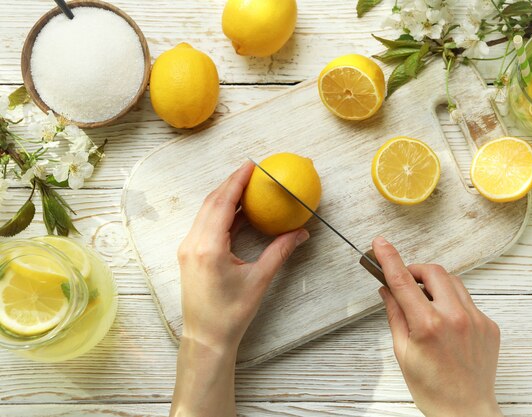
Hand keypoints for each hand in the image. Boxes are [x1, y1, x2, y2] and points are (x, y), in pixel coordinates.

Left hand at [177, 161, 309, 352]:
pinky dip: (220, 211)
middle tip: (251, 170)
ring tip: (245, 184)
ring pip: (205, 211)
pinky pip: (204, 223)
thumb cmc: (231, 314)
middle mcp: (193, 244)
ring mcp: (188, 248)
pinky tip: (236, 210)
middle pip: (211, 202)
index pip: (222, 203)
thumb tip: (301, 233)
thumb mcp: (259, 280)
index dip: (237, 181)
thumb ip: (279, 252)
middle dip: (231, 183)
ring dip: (224, 195)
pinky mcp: (189, 254)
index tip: (251, 165)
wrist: (206, 337)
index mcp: (209, 248)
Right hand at [373, 237, 502, 416]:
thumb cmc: (432, 389)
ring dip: (435, 284)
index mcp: (428, 326)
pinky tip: (446, 321)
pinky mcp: (489, 325)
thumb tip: (387, 291)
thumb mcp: (403, 352)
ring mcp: (476, 320)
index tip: (380, 244)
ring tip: (426, 303)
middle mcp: (455, 318)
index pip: (404, 282)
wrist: (465, 411)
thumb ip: (395, 316)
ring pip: (454, 281)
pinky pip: (468, 300)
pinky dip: (452, 302)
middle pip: (434, 271)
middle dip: (416, 270)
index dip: (389, 258)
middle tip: (406, 281)